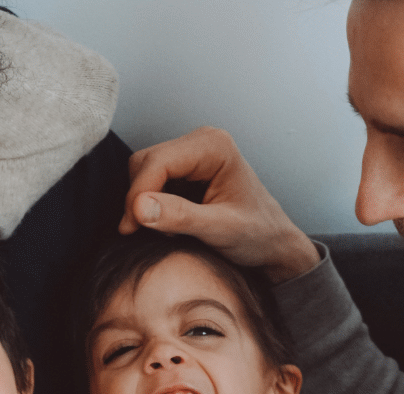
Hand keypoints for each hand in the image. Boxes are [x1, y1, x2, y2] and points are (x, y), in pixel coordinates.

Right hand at [119, 126, 319, 282]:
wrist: (273, 242)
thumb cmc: (257, 235)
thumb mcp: (219, 230)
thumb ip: (180, 217)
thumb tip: (139, 207)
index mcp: (214, 147)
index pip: (157, 162)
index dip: (138, 194)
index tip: (130, 228)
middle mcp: (202, 141)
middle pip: (145, 162)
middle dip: (138, 198)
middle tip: (140, 232)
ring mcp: (193, 152)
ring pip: (144, 169)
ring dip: (143, 201)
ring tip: (163, 230)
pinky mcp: (187, 167)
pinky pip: (153, 179)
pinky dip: (151, 202)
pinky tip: (168, 223)